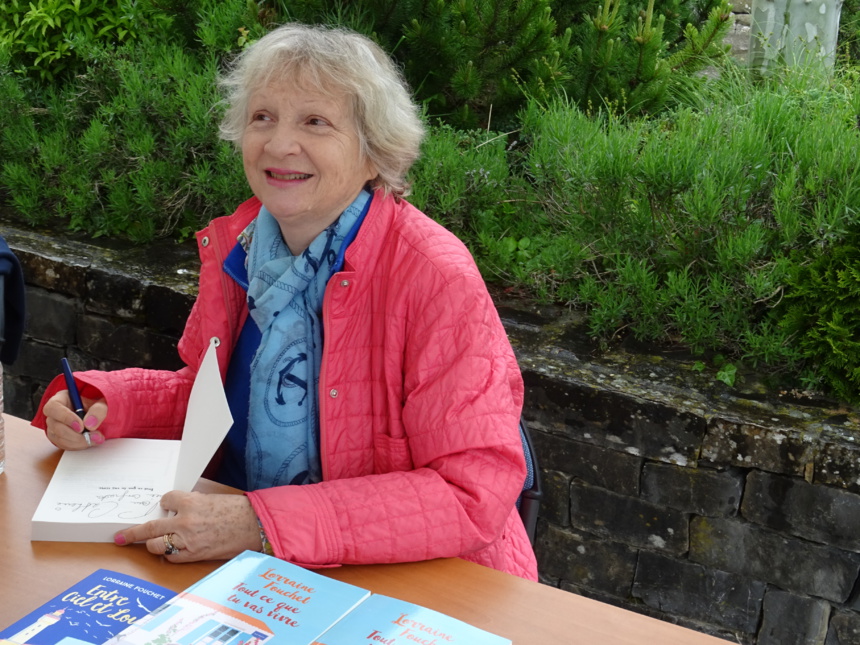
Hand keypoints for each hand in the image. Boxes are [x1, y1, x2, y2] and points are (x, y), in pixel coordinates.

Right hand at [43, 391, 106, 449]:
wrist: (97, 415)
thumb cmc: (97, 406)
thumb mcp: (102, 402)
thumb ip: (98, 409)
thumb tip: (89, 424)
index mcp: (61, 399)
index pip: (53, 408)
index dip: (65, 418)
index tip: (81, 426)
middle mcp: (54, 414)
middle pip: (56, 426)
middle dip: (75, 435)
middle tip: (94, 436)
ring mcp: (54, 426)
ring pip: (59, 438)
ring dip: (78, 442)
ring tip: (96, 439)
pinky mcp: (58, 438)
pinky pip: (63, 445)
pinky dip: (77, 446)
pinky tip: (90, 442)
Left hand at [114, 491, 262, 562]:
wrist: (254, 526)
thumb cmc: (237, 511)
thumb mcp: (211, 499)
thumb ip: (191, 504)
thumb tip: (176, 509)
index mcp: (191, 502)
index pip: (166, 500)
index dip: (167, 503)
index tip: (168, 505)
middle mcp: (185, 521)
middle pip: (150, 527)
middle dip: (132, 533)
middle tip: (120, 536)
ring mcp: (188, 540)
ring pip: (157, 545)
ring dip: (153, 543)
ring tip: (151, 542)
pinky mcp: (195, 554)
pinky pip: (172, 557)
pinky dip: (170, 553)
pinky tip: (173, 549)